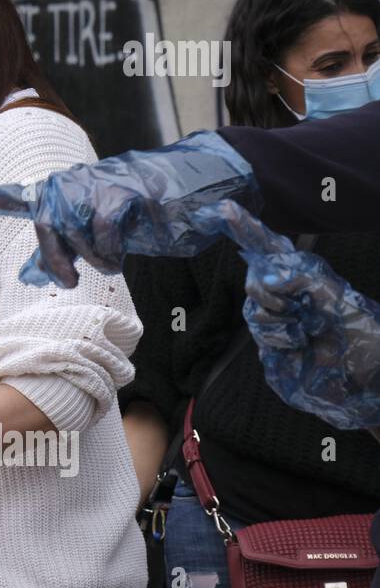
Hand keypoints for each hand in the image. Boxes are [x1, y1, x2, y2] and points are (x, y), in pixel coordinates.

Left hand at [0, 130, 260, 287]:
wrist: (193, 194)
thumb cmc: (142, 216)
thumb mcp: (96, 238)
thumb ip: (61, 250)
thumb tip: (28, 274)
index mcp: (65, 194)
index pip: (26, 197)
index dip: (0, 198)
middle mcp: (75, 184)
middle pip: (45, 220)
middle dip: (54, 258)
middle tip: (69, 281)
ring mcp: (97, 183)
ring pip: (72, 224)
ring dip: (91, 256)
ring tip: (110, 264)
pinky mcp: (123, 189)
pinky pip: (102, 224)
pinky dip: (110, 247)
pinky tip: (120, 254)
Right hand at [193, 200, 379, 429]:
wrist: (370, 379)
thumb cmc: (362, 335)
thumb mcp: (337, 297)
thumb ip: (303, 277)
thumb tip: (268, 273)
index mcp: (301, 278)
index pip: (268, 247)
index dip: (245, 228)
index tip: (221, 208)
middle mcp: (285, 298)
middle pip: (254, 283)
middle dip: (273, 294)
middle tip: (299, 308)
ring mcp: (276, 325)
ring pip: (254, 312)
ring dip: (281, 321)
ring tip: (306, 332)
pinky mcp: (272, 352)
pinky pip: (261, 338)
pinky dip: (281, 340)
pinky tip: (300, 346)